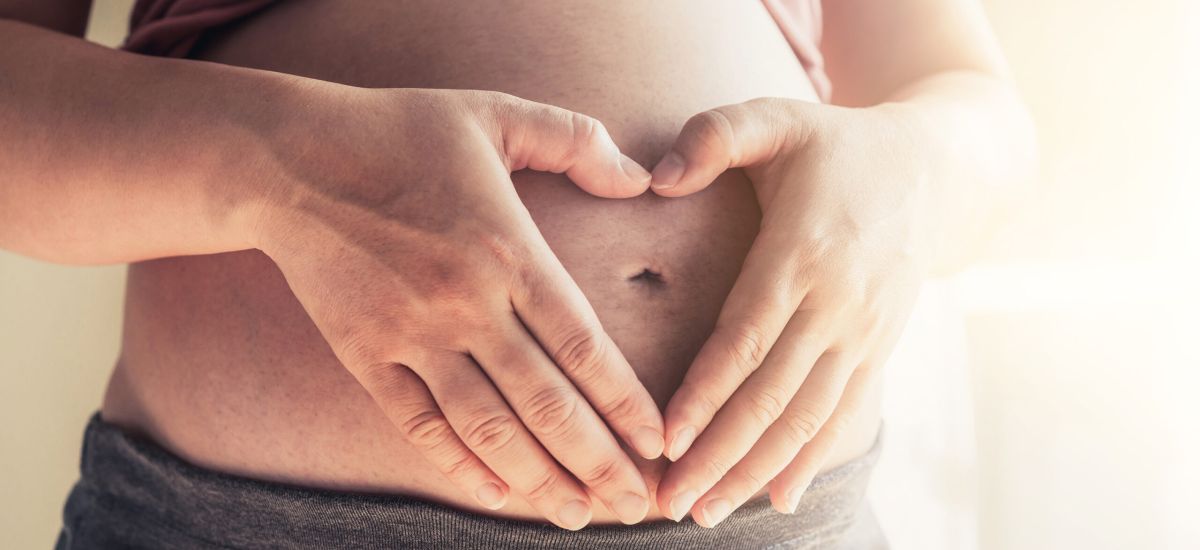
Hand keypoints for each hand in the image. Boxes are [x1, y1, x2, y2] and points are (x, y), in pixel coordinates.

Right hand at [248, 88, 663, 528]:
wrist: (286, 158)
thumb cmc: (397, 131)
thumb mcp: (494, 113)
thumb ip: (575, 140)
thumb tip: (642, 178)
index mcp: (508, 250)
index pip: (583, 344)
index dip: (626, 402)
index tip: (658, 443)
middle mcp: (466, 303)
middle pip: (546, 403)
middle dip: (600, 463)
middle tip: (637, 506)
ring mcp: (411, 336)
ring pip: (488, 428)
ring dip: (539, 480)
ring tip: (579, 516)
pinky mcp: (364, 356)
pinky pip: (418, 425)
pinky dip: (458, 466)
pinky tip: (495, 496)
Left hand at [648, 98, 931, 525]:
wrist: (938, 171)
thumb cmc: (839, 145)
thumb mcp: (778, 119)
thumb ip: (715, 135)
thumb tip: (654, 177)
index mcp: (802, 252)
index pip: (745, 337)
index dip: (704, 393)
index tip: (665, 440)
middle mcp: (837, 303)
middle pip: (772, 394)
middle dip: (719, 454)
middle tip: (669, 501)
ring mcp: (864, 333)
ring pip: (807, 417)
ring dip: (756, 470)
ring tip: (706, 511)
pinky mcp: (880, 349)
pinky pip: (845, 415)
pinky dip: (812, 460)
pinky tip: (780, 498)